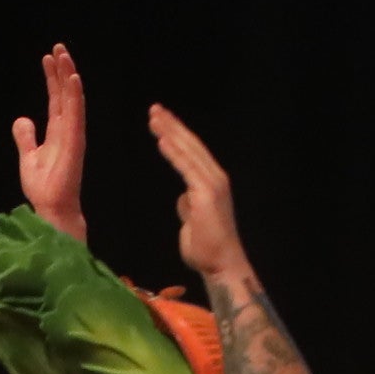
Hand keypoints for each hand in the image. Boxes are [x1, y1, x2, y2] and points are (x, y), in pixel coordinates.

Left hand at [11, 43, 86, 232]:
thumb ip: (26, 137)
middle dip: (62, 70)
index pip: (56, 98)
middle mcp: (67, 129)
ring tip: (64, 55)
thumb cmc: (44, 187)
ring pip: (72, 99)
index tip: (48, 58)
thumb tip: (22, 119)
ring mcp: (73, 134)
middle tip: (58, 47)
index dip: (52, 78)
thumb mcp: (28, 156)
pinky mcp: (75, 142)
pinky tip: (72, 79)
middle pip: (65, 93)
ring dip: (68, 76)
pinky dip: (74, 96)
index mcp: (57, 131)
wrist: (52, 208)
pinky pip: (76, 114)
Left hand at [147, 104, 245, 283]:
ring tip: (154, 117)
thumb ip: (188, 205)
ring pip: (189, 151)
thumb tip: (183, 197)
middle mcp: (215, 177)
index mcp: (211, 182)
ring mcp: (213, 184)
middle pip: (191, 144)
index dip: (176, 134)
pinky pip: (186, 167)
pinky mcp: (207, 193)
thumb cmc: (206, 249)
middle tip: (154, 109)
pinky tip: (162, 140)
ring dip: (171, 132)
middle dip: (172, 125)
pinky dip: (174, 153)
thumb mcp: (192, 220)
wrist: (221, 265)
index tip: (160, 121)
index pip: (192, 151)